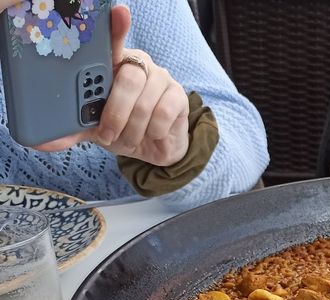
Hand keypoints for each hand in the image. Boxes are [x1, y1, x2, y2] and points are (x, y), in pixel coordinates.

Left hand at [34, 6, 190, 166]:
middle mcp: (139, 65)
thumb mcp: (92, 128)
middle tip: (107, 133)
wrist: (153, 148)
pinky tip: (150, 136)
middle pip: (128, 78)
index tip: (119, 12)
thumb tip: (43, 143)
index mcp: (114, 65)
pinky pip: (164, 113)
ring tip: (127, 140)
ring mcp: (161, 79)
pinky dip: (153, 131)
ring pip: (145, 101)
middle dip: (115, 112)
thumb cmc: (122, 128)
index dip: (117, 26)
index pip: (114, 41)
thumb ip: (70, 130)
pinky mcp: (179, 97)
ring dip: (132, 128)